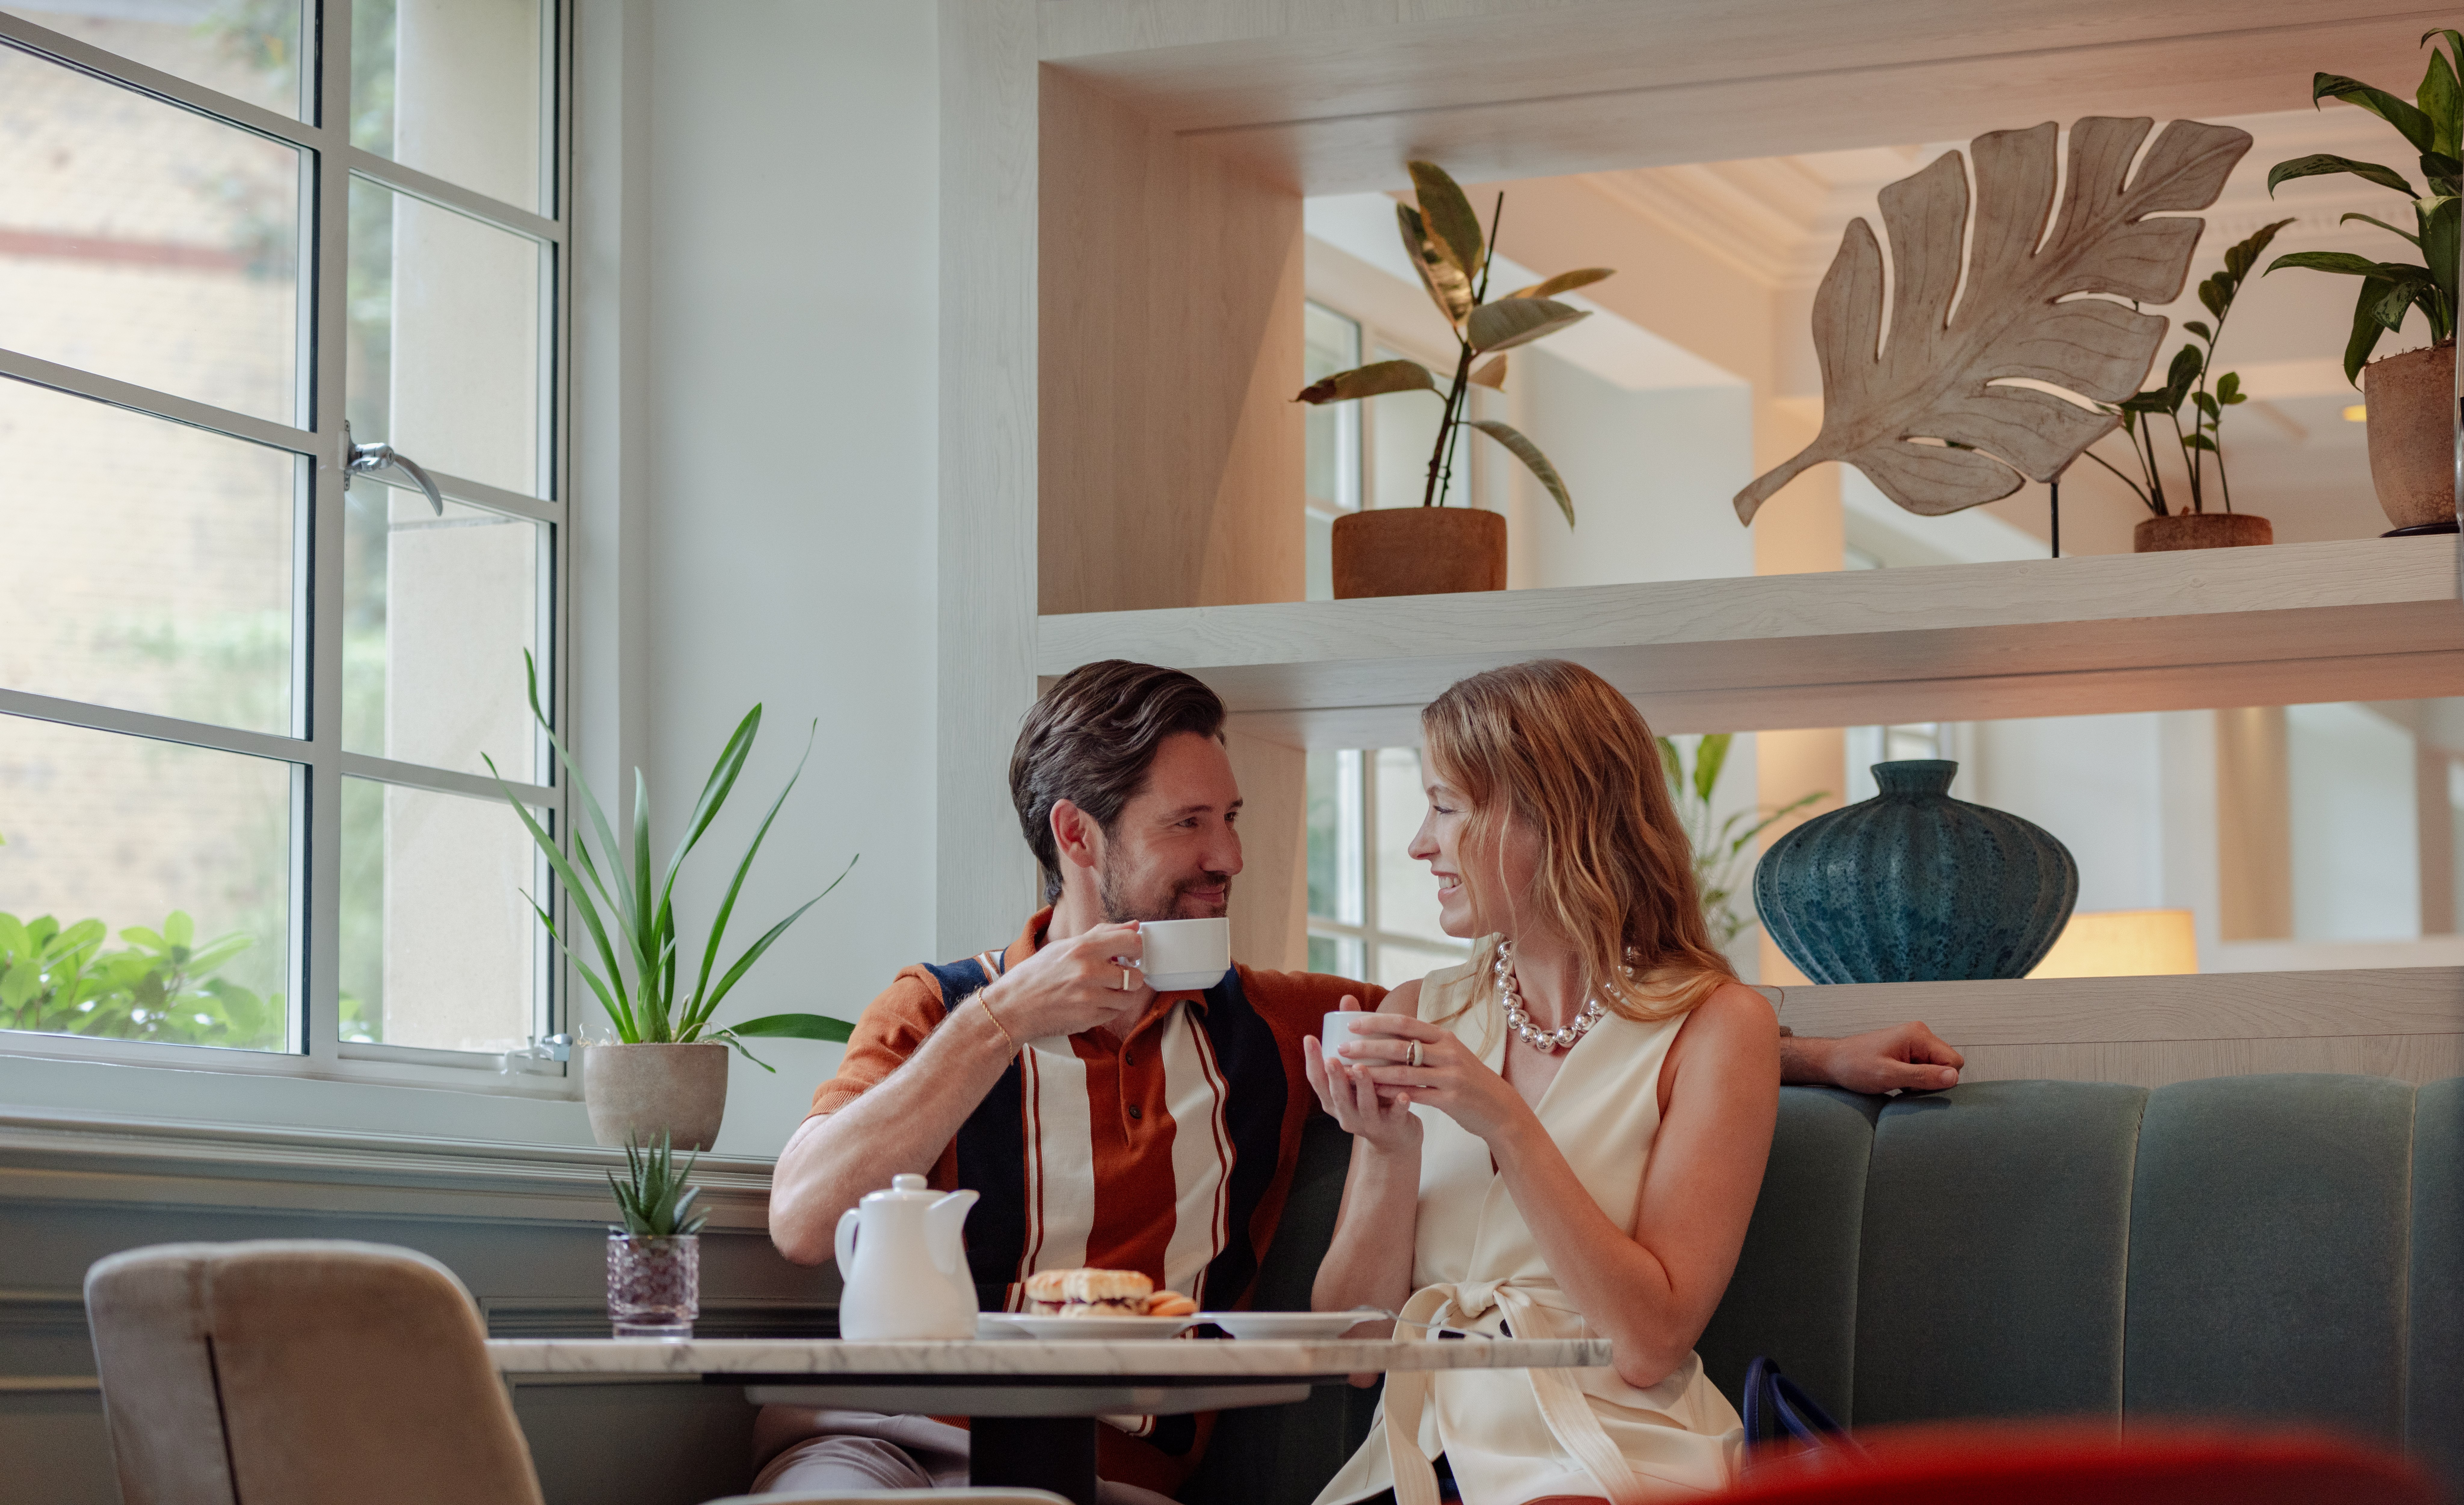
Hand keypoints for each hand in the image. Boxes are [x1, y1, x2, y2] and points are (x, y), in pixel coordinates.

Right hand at [981, 921, 1153, 1040]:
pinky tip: (1092, 1003)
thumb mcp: (1064, 946)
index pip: (1131, 942)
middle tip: (1118, 976)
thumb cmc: (1036, 975)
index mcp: (1083, 948)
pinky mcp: (1089, 1019)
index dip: (1136, 949)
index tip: (1130, 954)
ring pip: (1129, 998)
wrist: (1013, 1007)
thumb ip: (1102, 934)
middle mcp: (1089, 972)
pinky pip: (1114, 1014)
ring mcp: (1090, 998)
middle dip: (1130, 977)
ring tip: (1104, 991)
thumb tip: (1134, 926)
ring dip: (1121, 995)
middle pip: (1136, 976)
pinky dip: (1108, 1009)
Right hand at [1302, 996, 1420, 1154]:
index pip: (1316, 1080)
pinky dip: (1399, 1106)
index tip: (1310, 1038)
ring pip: (1363, 1105)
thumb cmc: (1373, 1094)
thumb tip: (1347, 998)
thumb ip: (1353, 1038)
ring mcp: (1368, 1123)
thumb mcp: (1358, 1071)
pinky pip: (1395, 1116)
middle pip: (1336, 1095)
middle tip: (1333, 1059)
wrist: (1395, 1135)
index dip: (1311, 1060)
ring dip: (1363, 1087)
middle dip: (1334, 1077)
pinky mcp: (1391, 1128)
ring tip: (1362, 1070)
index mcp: (1333, 1098)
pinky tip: (1404, 1095)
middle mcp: (1345, 1113)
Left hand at [1336, 1009, 1530, 1147]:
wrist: (1499, 1108)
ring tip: (1350, 1071)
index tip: (1352, 1023)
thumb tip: (1392, 1031)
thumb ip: (1426, 1042)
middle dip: (1368, 1045)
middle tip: (1342, 1047)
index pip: (1405, 1023)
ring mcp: (1451, 1075)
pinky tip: (1373, 1092)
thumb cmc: (1468, 1079)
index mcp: (1445, 1037)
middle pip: (1400, 1045)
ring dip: (1374, 1071)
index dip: (1377, 1021)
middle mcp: (1448, 1052)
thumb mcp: (1451, 1053)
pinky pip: (1414, 1094)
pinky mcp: (1451, 1099)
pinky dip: (1391, 1092)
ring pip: (1404, 1071)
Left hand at [1794, 1020, 1963, 1093]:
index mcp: (1918, 1035)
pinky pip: (1924, 1069)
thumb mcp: (1889, 1075)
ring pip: (1936, 1069)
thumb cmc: (1854, 1066)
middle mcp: (1919, 1034)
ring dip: (1921, 1082)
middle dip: (1931, 1081)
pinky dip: (1914, 1080)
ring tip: (1897, 1082)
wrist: (1833, 1062)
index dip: (1940, 1079)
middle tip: (1905, 1084)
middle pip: (1947, 1065)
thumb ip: (1922, 1076)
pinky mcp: (1907, 1051)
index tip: (1916, 1085)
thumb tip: (1953, 1077)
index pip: (1953, 1061)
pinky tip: (1897, 1081)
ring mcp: (1914, 1042)